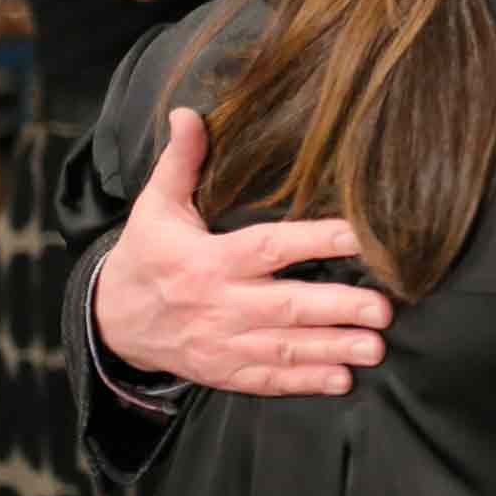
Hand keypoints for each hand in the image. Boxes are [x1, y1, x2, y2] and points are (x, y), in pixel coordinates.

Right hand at [93, 108, 393, 395]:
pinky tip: (341, 380)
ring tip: (376, 348)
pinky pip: (267, 379)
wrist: (112, 322)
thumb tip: (188, 112)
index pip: (268, 248)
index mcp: (207, 261)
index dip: (314, 240)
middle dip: (337, 309)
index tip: (358, 236)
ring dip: (332, 349)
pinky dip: (304, 383)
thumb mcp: (156, 206)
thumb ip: (180, 161)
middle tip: (383, 309)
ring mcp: (221, 343)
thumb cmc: (147, 254)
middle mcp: (218, 304)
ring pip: (284, 349)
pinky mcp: (223, 372)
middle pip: (285, 307)